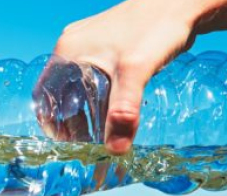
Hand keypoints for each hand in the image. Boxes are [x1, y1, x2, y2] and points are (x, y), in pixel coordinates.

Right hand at [48, 0, 204, 152]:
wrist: (182, 1)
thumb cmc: (155, 28)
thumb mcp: (136, 72)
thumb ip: (123, 112)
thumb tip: (115, 151)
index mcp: (68, 52)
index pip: (44, 95)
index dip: (51, 123)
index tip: (66, 145)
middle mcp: (73, 47)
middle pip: (61, 93)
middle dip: (71, 121)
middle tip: (88, 144)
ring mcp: (89, 44)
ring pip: (79, 86)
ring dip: (87, 110)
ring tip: (102, 131)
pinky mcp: (107, 45)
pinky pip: (94, 77)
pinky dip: (100, 97)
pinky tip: (115, 108)